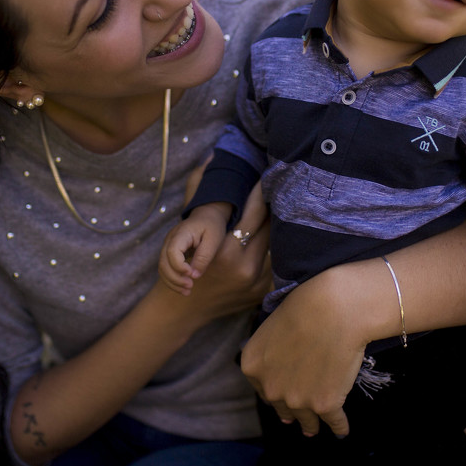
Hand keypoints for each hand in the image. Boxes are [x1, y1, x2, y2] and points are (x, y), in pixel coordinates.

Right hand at [152, 179, 271, 324]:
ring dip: (278, 227)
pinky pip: (277, 263)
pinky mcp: (263, 291)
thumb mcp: (182, 229)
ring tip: (284, 207)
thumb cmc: (181, 263)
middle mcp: (244, 268)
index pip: (256, 212)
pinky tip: (279, 234)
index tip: (269, 176)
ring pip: (277, 244)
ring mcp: (256, 283)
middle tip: (282, 185)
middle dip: (274, 207)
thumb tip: (211, 157)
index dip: (263, 192)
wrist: (184, 308)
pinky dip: (276, 248)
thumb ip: (196, 190)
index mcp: (224, 250)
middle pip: (271, 227)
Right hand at [159, 204, 230, 295]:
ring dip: (172, 282)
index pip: (172, 252)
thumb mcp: (214, 239)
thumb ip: (204, 257)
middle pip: (163, 262)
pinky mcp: (170, 253)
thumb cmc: (212, 226)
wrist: (207, 216)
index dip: (179, 266)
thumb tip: (194, 275)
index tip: (191, 274)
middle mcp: (170, 239)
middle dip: (175, 278)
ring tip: (187, 292)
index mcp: (181, 233)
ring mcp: (167, 246)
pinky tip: (183, 288)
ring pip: (162, 268)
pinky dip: (172, 280)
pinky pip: (166, 269)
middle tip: (190, 287)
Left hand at [240, 267, 365, 437]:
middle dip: (288, 411)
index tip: (279, 399)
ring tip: (312, 429)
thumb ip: (272, 350)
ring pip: (306, 420)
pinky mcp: (325, 405)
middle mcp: (270, 388)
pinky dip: (339, 427)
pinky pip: (334, 422)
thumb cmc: (305, 307)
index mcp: (252, 365)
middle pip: (281, 407)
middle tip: (293, 418)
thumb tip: (280, 362)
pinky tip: (341, 430)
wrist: (334, 310)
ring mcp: (297, 400)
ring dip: (310, 425)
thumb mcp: (273, 325)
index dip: (273, 392)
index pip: (262, 387)